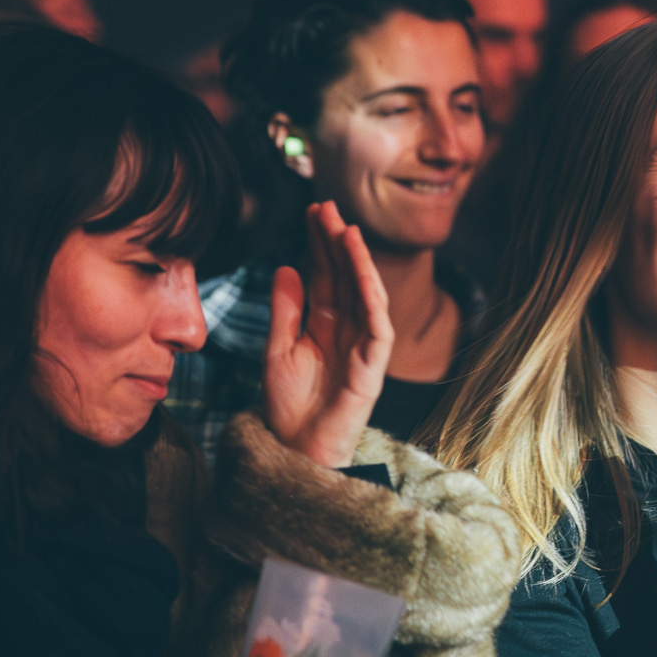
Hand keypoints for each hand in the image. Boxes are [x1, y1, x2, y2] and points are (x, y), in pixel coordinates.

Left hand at [263, 203, 393, 468]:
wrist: (294, 449)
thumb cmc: (287, 406)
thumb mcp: (278, 349)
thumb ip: (286, 310)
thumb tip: (287, 266)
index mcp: (324, 324)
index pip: (325, 275)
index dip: (320, 244)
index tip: (312, 212)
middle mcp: (348, 330)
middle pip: (346, 278)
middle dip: (338, 242)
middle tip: (327, 207)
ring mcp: (363, 348)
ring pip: (366, 295)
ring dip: (358, 262)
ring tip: (345, 230)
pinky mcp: (373, 368)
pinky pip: (378, 327)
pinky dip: (372, 298)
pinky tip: (361, 272)